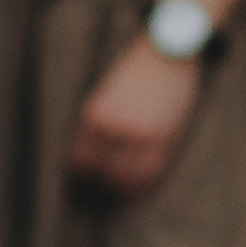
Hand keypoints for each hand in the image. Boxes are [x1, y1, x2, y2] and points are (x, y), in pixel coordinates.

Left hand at [68, 40, 204, 202]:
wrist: (166, 51)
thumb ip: (95, 121)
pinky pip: (151, 171)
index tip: (80, 181)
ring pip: (125, 176)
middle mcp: (115, 127)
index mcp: (94, 115)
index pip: (80, 158)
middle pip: (101, 171)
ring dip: (119, 190)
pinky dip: (141, 186)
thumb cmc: (133, 71)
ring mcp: (141, 134)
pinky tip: (137, 191)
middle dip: (97, 186)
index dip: (79, 175)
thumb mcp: (103, 93)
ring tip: (116, 195)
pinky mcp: (165, 137)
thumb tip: (86, 152)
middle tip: (97, 194)